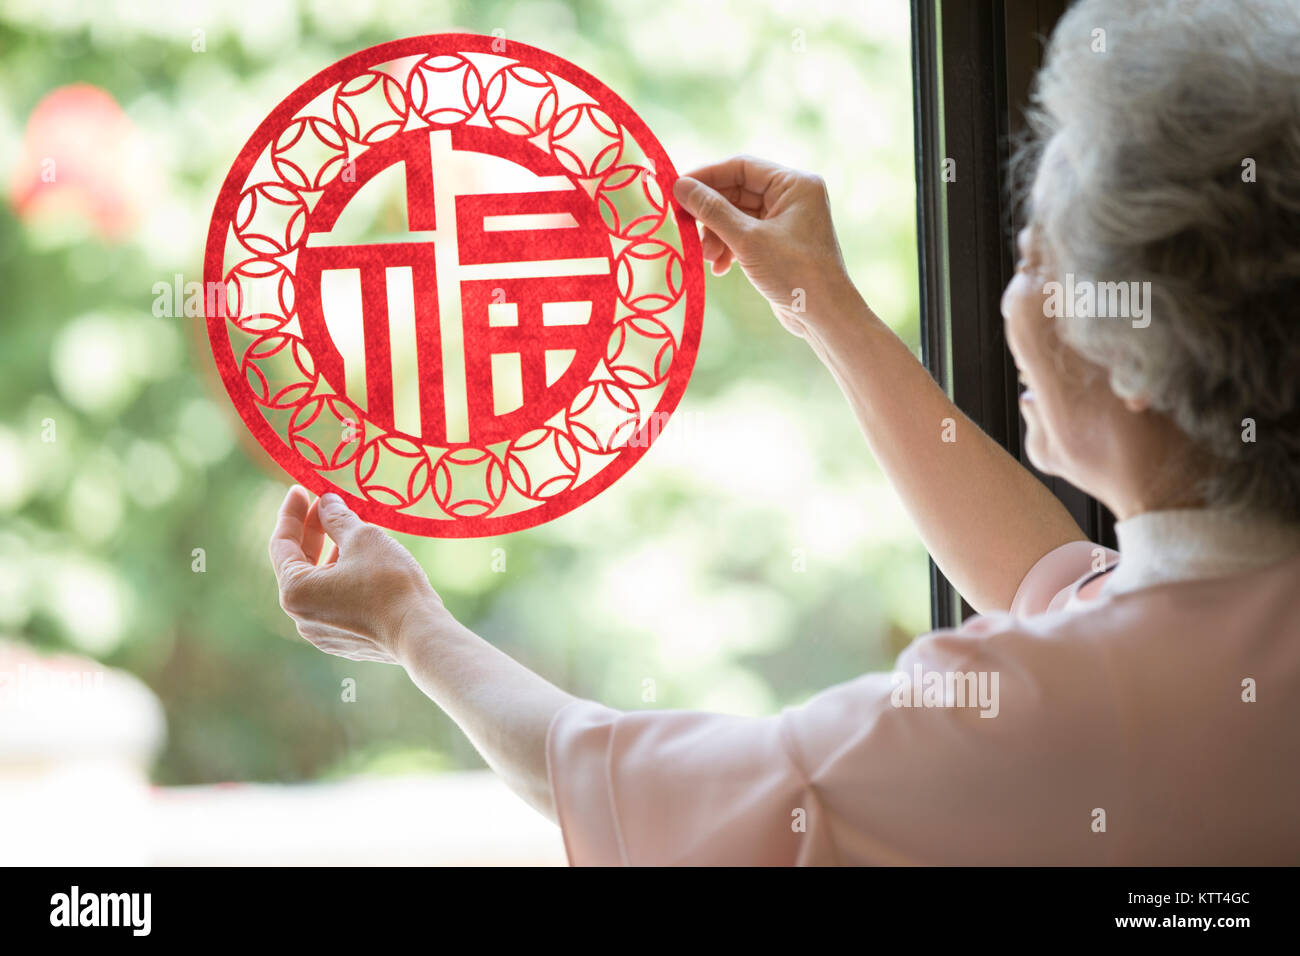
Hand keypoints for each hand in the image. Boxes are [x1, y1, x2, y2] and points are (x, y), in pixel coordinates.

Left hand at [268, 486, 441, 663]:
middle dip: (313, 532)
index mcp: (295, 591)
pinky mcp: (344, 640)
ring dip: (329, 554)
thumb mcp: (363, 537)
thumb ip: (337, 517)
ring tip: (352, 532)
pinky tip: (363, 562)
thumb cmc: (389, 583)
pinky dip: (341, 577)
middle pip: (299, 564)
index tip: (301, 490)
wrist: (420, 633)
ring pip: (319, 583)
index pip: (282, 543)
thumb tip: (327, 502)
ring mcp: (321, 632)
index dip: (292, 512)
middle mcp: (301, 616)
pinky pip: (334, 600)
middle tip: (328, 505)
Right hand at [673, 155, 858, 336]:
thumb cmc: (793, 271)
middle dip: (710, 215)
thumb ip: (712, 210)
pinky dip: (728, 248)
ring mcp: (786, 221)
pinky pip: (745, 235)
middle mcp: (792, 197)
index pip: (741, 167)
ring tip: (706, 258)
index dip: (706, 177)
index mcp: (794, 183)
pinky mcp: (779, 244)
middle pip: (737, 193)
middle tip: (684, 229)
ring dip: (716, 235)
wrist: (824, 315)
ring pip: (737, 217)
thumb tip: (679, 186)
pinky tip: (719, 267)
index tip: (676, 190)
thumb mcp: (747, 239)